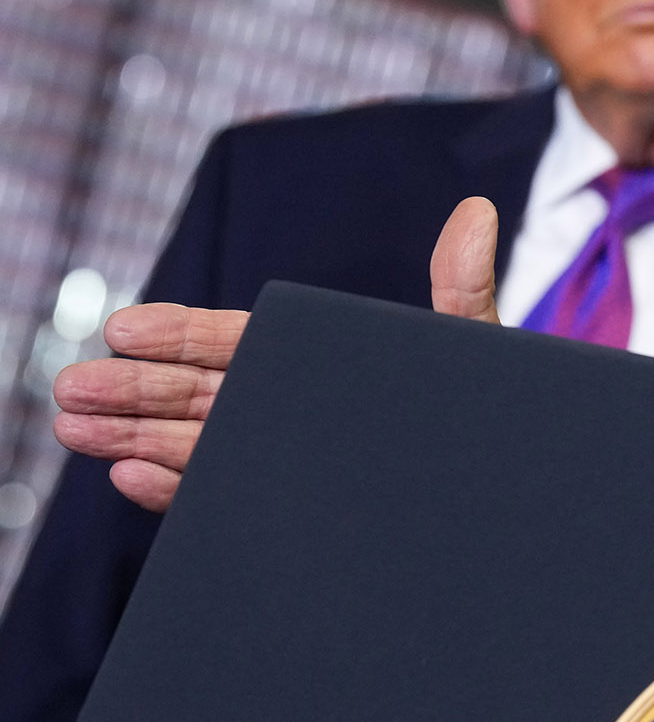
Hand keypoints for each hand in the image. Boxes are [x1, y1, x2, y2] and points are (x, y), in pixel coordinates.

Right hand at [50, 197, 501, 510]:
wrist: (513, 488)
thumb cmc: (492, 412)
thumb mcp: (474, 349)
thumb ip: (462, 288)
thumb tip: (474, 209)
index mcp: (322, 364)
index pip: (238, 344)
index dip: (179, 338)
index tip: (123, 329)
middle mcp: (297, 412)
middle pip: (200, 396)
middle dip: (134, 392)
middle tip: (71, 390)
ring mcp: (290, 463)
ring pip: (198, 447)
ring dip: (135, 440)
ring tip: (77, 430)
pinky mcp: (293, 513)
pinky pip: (224, 498)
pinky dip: (179, 490)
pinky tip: (134, 475)